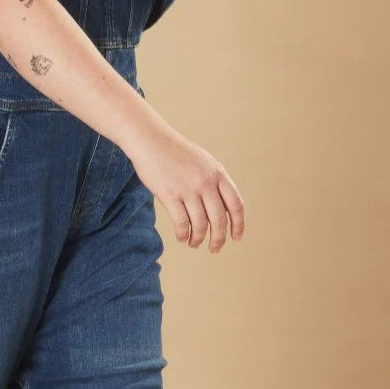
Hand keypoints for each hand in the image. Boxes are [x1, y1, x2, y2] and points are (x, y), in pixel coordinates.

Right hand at [125, 123, 244, 251]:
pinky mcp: (169, 194)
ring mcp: (188, 188)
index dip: (239, 224)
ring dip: (198, 239)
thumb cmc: (176, 153)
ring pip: (200, 224)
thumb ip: (214, 182)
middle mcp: (206, 182)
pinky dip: (183, 234)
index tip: (236, 237)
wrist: (151, 140)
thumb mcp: (203, 162)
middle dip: (219, 238)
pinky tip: (182, 237)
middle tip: (215, 249)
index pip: (236, 204)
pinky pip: (181, 222)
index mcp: (218, 173)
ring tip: (194, 243)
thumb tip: (224, 209)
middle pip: (219, 219)